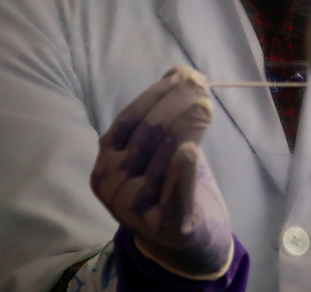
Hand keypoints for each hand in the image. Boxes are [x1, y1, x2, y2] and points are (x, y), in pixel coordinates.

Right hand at [91, 65, 233, 279]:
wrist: (178, 237)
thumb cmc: (167, 182)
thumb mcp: (159, 146)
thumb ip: (163, 111)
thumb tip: (180, 73)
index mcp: (105, 160)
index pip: (130, 119)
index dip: (158, 95)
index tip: (185, 77)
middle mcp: (111, 184)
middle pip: (148, 135)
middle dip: (177, 106)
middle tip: (202, 89)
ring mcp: (132, 209)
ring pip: (163, 159)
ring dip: (188, 127)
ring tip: (206, 107)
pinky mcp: (162, 228)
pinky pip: (171, 197)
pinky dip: (181, 174)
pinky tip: (189, 151)